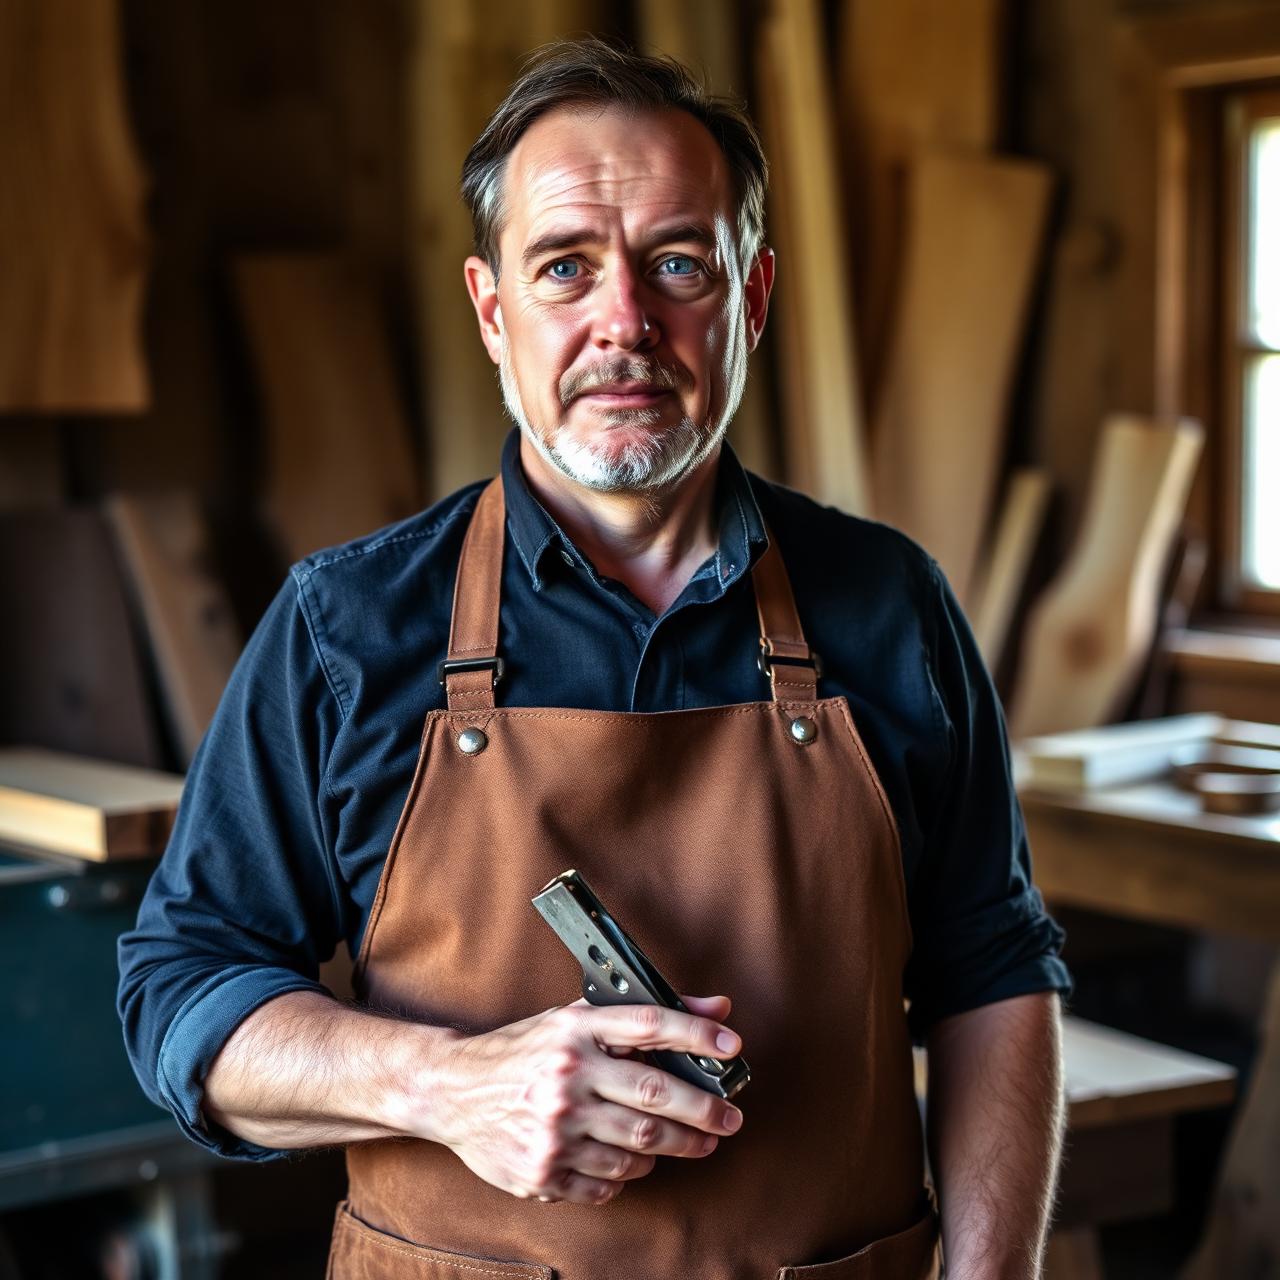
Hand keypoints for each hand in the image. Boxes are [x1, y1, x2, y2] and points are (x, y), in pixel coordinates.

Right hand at [431, 994, 743, 1205]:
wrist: (453, 1090)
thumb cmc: (522, 1051)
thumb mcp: (575, 1018)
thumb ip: (644, 1015)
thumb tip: (718, 1006)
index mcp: (575, 1030)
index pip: (650, 1024)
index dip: (698, 1033)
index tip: (733, 1046)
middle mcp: (566, 1076)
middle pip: (656, 1097)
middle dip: (705, 1112)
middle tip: (729, 1120)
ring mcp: (554, 1128)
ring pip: (639, 1147)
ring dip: (671, 1148)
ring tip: (686, 1142)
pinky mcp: (543, 1170)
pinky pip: (608, 1182)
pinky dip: (629, 1173)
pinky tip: (631, 1161)